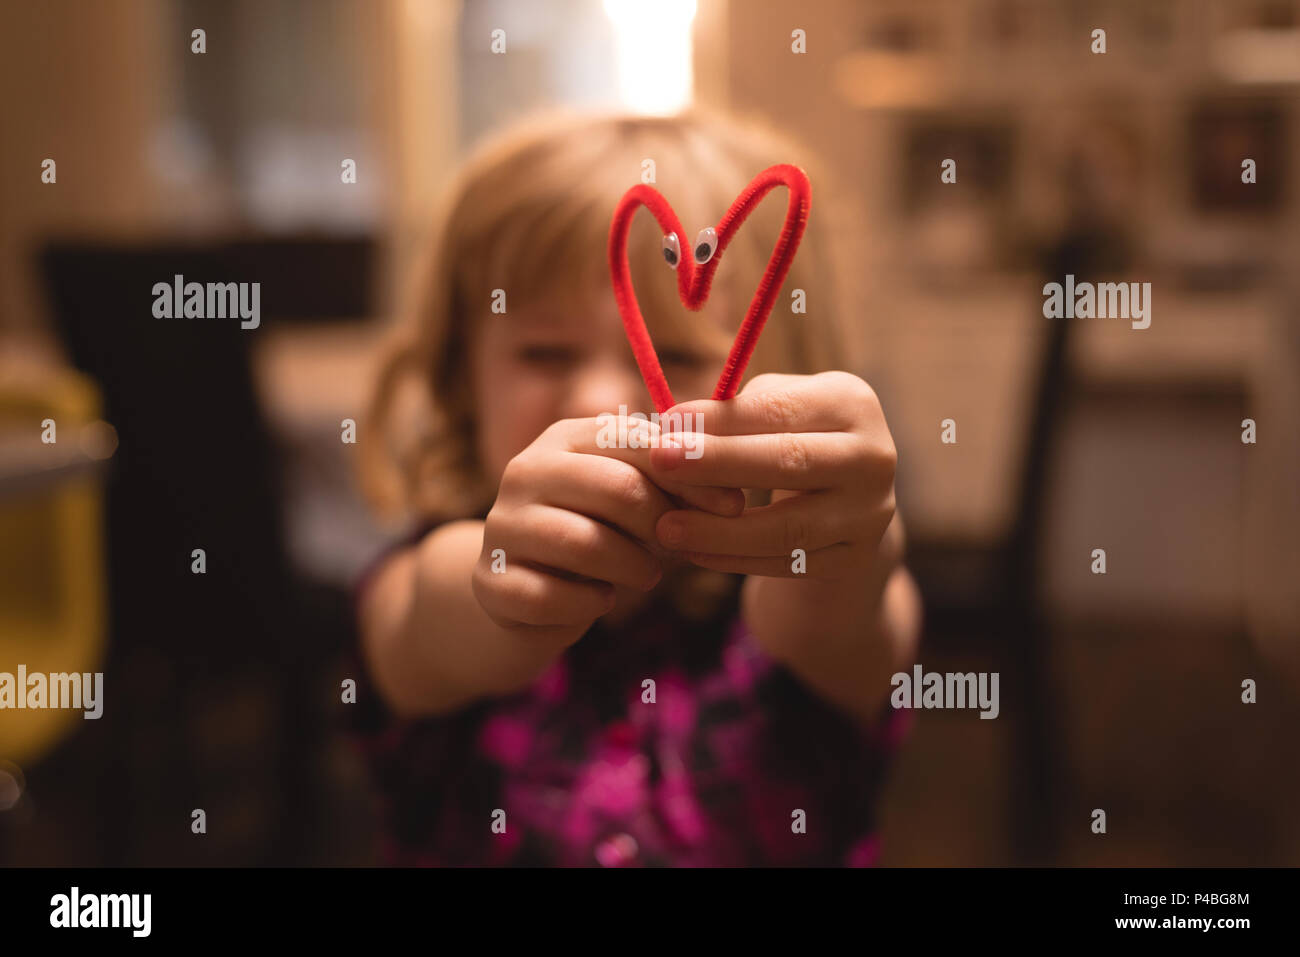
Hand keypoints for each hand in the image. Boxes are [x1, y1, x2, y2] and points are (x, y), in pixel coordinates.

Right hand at [472, 416, 743, 633]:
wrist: (523, 597)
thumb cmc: (597, 537)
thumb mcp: (635, 504)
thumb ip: (674, 487)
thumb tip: (732, 496)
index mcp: (564, 438)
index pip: (636, 440)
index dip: (692, 475)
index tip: (732, 507)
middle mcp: (524, 471)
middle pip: (615, 486)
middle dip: (661, 523)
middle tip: (675, 549)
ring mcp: (500, 526)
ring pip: (584, 542)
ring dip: (631, 567)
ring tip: (645, 576)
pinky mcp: (489, 581)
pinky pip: (553, 595)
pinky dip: (590, 602)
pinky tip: (601, 600)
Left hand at [646, 371, 897, 581]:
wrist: (845, 498)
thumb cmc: (791, 437)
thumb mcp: (775, 409)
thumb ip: (735, 412)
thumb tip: (676, 426)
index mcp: (852, 403)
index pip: (779, 409)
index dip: (720, 419)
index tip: (667, 423)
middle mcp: (873, 457)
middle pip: (789, 461)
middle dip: (718, 462)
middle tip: (659, 462)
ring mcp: (869, 513)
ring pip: (788, 527)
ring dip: (720, 530)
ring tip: (665, 526)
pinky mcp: (855, 558)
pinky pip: (786, 563)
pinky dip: (734, 559)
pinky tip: (692, 552)